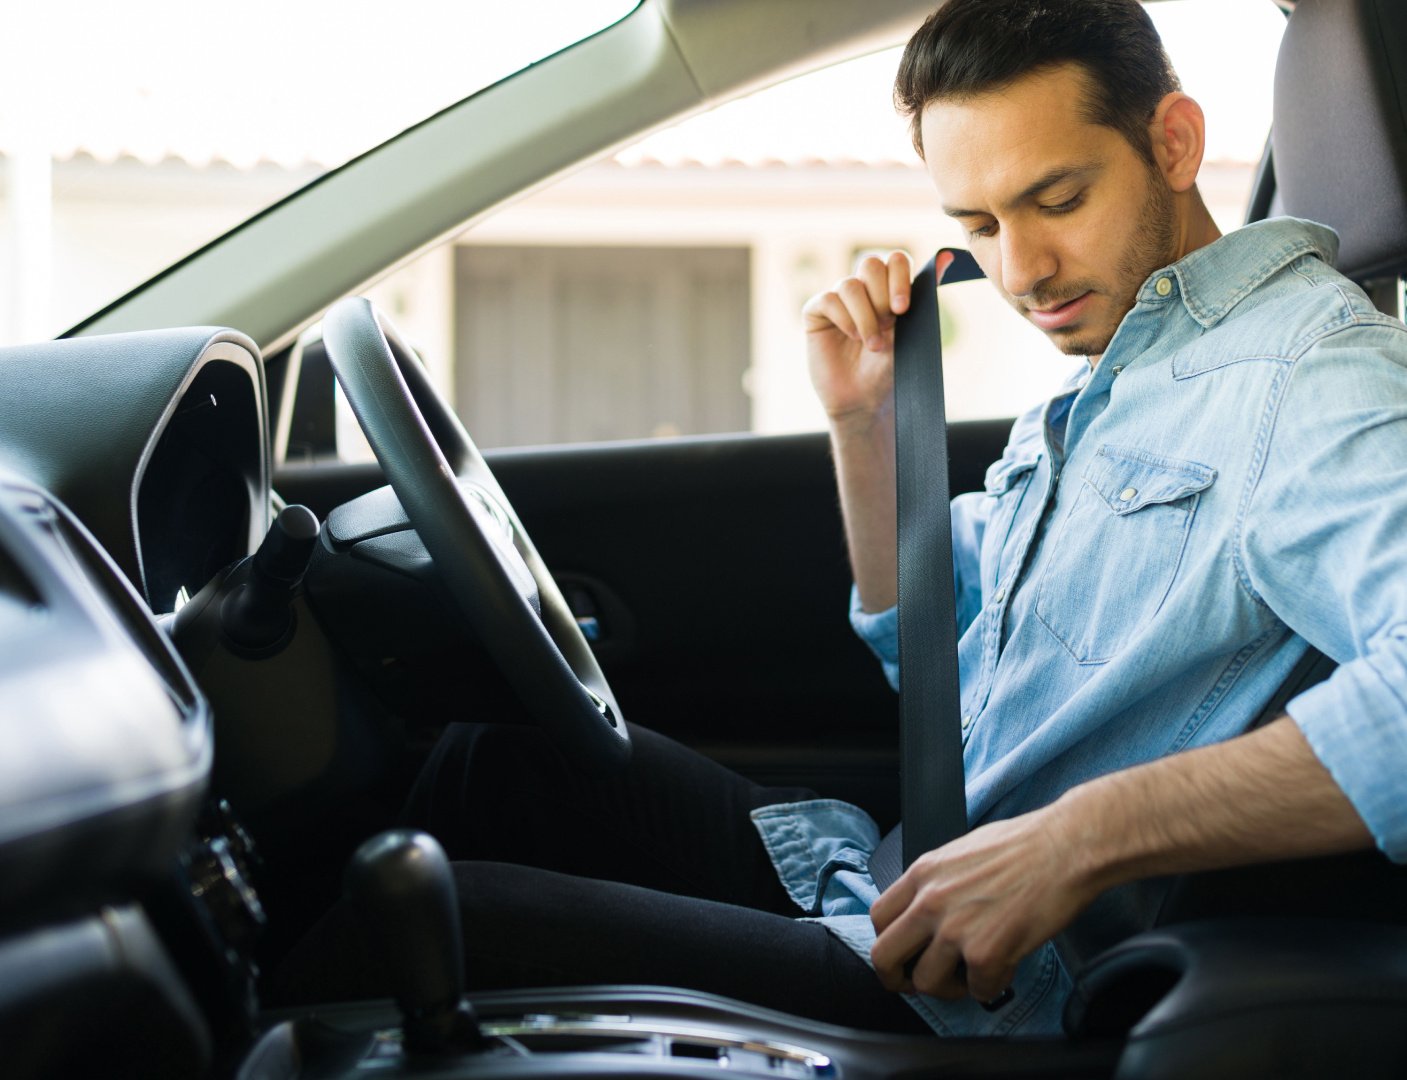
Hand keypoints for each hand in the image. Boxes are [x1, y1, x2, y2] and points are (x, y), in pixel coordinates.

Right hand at [802, 250, 954, 425]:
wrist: (864, 401)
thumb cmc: (888, 370)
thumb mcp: (912, 332)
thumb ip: (924, 294)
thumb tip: (948, 257)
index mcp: (888, 290)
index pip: (895, 260)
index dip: (899, 278)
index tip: (903, 309)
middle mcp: (862, 291)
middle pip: (870, 264)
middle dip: (881, 296)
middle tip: (888, 326)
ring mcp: (838, 300)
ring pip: (849, 285)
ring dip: (865, 316)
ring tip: (872, 344)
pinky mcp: (816, 313)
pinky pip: (828, 299)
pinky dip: (844, 319)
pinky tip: (851, 337)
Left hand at [869, 804, 1098, 1002]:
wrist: (1066, 847)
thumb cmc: (1024, 845)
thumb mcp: (960, 852)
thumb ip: (936, 882)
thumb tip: (927, 909)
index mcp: (923, 874)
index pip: (879, 918)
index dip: (886, 943)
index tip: (900, 955)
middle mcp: (931, 902)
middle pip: (884, 957)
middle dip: (897, 979)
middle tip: (916, 984)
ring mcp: (956, 930)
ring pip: (927, 983)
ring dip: (950, 988)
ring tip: (971, 975)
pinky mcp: (987, 953)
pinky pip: (978, 991)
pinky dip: (992, 986)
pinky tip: (1005, 967)